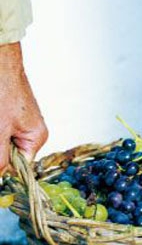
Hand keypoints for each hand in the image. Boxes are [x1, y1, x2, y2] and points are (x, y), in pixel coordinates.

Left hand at [0, 42, 47, 174]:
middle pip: (7, 154)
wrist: (0, 63)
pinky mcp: (8, 115)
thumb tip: (0, 181)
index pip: (18, 167)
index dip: (1, 168)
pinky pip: (0, 131)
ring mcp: (19, 122)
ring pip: (1, 143)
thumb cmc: (2, 91)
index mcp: (36, 138)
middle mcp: (31, 132)